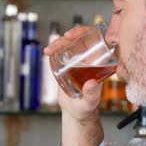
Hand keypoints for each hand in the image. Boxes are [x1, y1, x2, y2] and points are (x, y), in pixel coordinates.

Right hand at [44, 26, 103, 145]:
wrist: (75, 113)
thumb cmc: (86, 108)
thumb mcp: (90, 102)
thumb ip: (91, 95)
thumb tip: (91, 83)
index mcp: (98, 64)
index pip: (95, 42)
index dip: (85, 33)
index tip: (73, 35)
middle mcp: (88, 60)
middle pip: (80, 40)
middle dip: (69, 36)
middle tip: (60, 39)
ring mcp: (77, 62)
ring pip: (68, 45)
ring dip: (58, 43)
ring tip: (49, 50)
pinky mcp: (66, 66)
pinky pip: (61, 53)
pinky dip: (54, 50)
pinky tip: (47, 52)